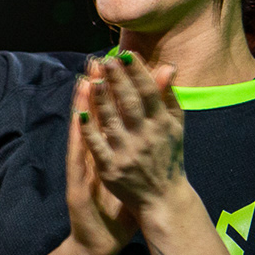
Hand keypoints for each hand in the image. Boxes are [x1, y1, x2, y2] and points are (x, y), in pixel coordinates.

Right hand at [65, 76, 137, 254]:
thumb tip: (151, 131)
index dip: (112, 92)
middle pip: (93, 117)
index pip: (107, 117)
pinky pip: (78, 155)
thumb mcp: (128, 178)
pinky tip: (80, 117)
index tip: (117, 66)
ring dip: (83, 104)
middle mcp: (91, 156)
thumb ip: (135, 152)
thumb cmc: (116, 210)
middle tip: (98, 61)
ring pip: (83, 130)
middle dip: (97, 88)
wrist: (98, 242)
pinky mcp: (76, 182)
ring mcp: (82, 167)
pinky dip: (79, 136)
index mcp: (105, 153)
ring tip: (86, 78)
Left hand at [82, 53, 185, 213]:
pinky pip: (97, 145)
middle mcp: (146, 137)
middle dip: (117, 80)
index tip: (125, 54)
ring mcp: (127, 153)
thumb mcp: (174, 127)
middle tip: (105, 59)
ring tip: (92, 77)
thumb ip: (169, 97)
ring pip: (111, 121)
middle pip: (129, 103)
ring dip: (101, 99)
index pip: (149, 93)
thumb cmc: (168, 156)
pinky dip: (88, 129)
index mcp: (162, 124)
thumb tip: (168, 66)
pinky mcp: (111, 168)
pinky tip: (79, 113)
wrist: (164, 199)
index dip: (138, 72)